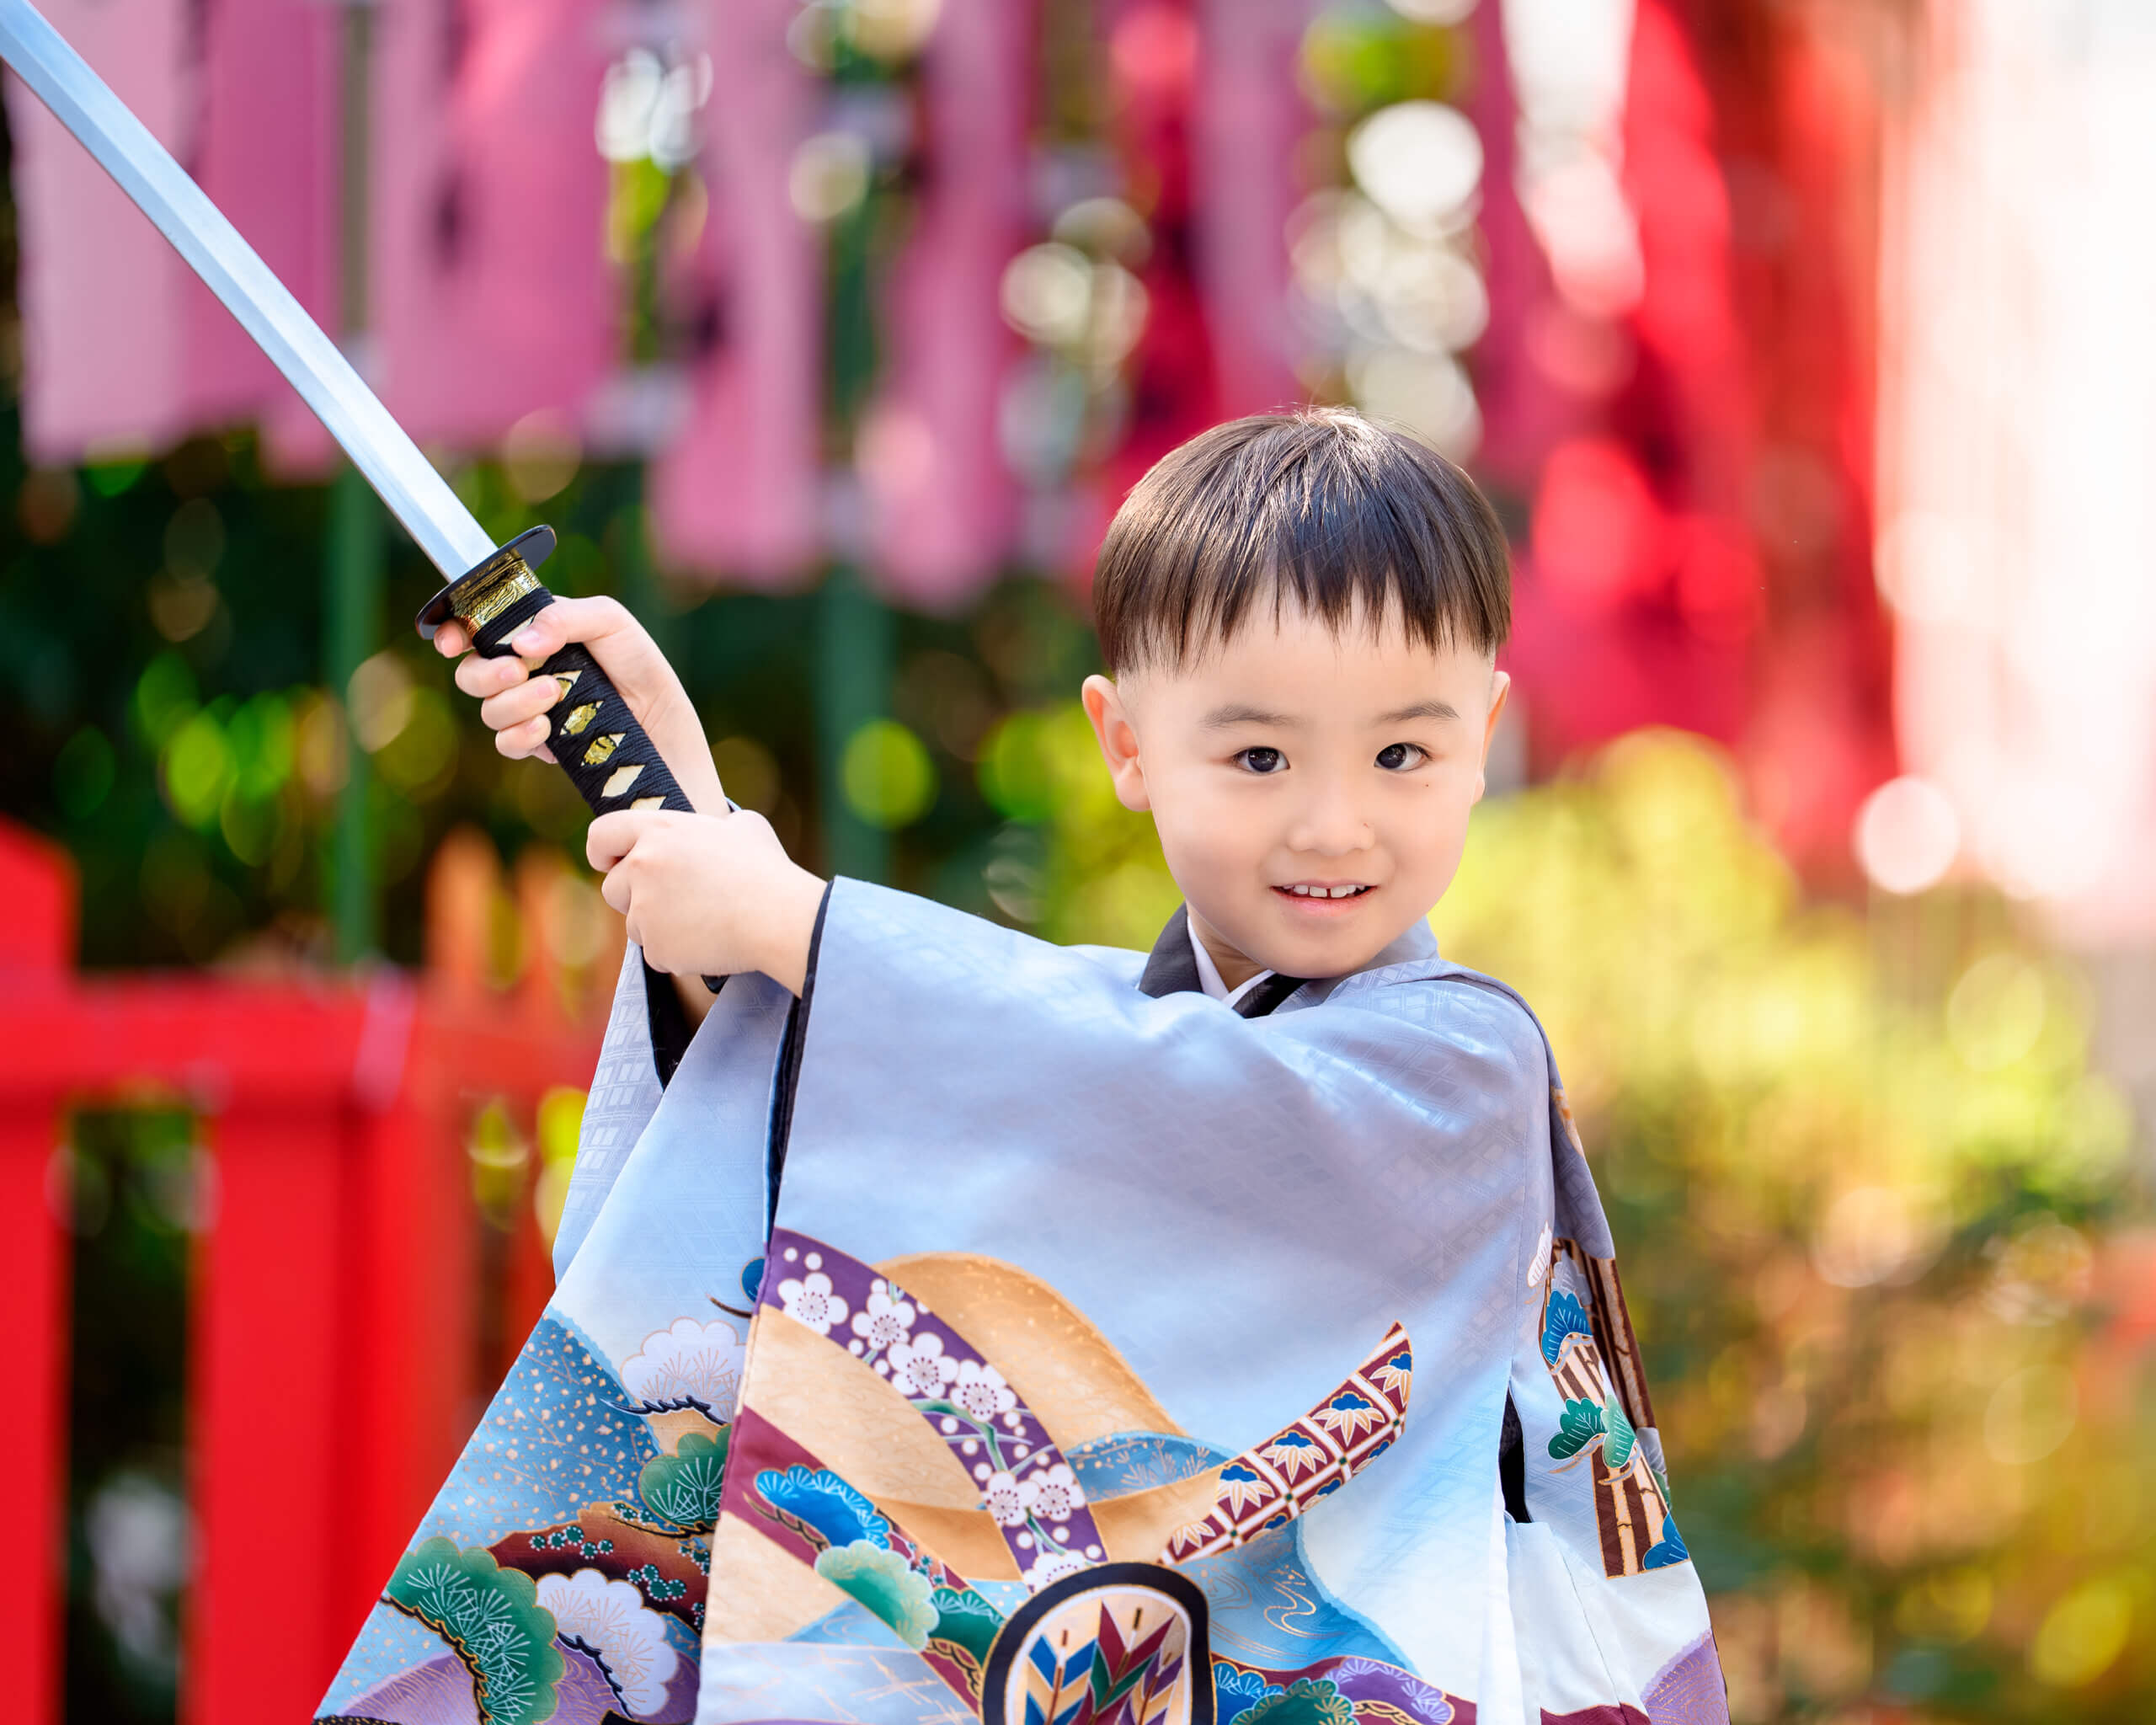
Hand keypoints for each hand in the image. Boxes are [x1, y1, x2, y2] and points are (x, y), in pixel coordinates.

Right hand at [434, 597, 725, 813]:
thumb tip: (520, 640)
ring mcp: (531, 709)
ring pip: (488, 709)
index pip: (479, 628)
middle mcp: (526, 671)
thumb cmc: (641, 667)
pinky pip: (506, 743)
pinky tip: (546, 729)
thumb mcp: (611, 622)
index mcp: (535, 633)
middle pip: (471, 672)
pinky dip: (519, 734)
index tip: (451, 642)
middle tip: (518, 670)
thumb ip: (564, 616)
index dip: (455, 631)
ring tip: (553, 696)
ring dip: (513, 701)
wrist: (666, 726)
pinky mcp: (541, 744)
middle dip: (485, 671)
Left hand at [588, 807, 825, 994]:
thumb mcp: (743, 826)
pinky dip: (677, 953)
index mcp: (659, 830)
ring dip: (658, 927)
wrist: (778, 918)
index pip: (601, 834)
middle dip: (634, 897)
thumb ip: (715, 825)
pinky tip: (708, 942)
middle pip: (612, 888)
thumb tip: (718, 830)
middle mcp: (643, 866)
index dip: (602, 851)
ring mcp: (645, 909)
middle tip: (672, 900)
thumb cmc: (766, 870)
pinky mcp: (656, 946)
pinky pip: (656, 954)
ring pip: (634, 925)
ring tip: (702, 922)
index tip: (609, 863)